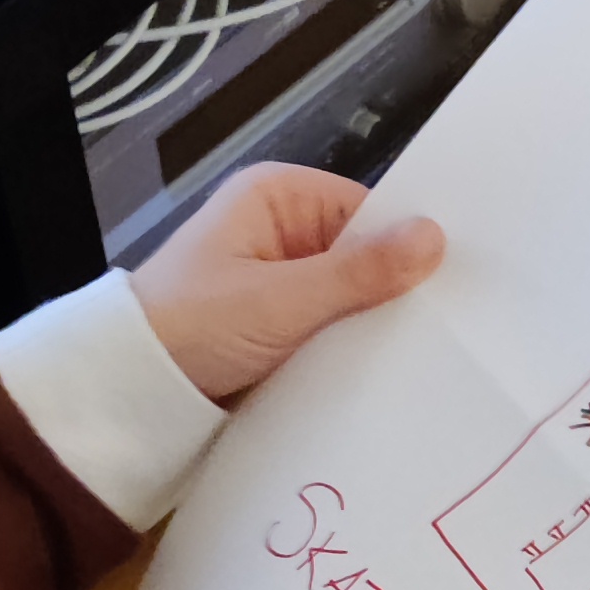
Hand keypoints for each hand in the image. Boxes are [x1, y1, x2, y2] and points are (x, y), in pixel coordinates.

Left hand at [134, 161, 444, 401]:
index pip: (368, 211)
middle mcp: (281, 230)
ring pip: (350, 298)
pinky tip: (390, 372)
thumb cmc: (193, 327)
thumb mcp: (280, 300)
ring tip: (432, 355)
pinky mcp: (277, 327)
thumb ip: (359, 273)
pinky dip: (349, 349)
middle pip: (363, 255)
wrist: (128, 392)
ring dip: (373, 327)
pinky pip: (330, 330)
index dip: (410, 245)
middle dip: (395, 291)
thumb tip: (435, 237)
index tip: (461, 283)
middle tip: (457, 327)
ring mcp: (279, 281)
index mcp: (277, 197)